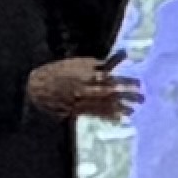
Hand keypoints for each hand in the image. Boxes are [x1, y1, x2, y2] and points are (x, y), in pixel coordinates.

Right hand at [22, 56, 137, 121]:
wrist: (35, 87)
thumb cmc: (58, 71)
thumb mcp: (78, 63)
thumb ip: (98, 63)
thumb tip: (118, 58)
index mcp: (86, 75)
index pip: (112, 78)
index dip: (127, 81)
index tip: (140, 84)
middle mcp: (85, 89)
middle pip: (111, 93)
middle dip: (128, 96)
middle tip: (142, 98)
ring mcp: (80, 102)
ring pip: (104, 106)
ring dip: (120, 108)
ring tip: (134, 110)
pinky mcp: (75, 111)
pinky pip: (94, 114)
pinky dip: (107, 116)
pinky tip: (118, 119)